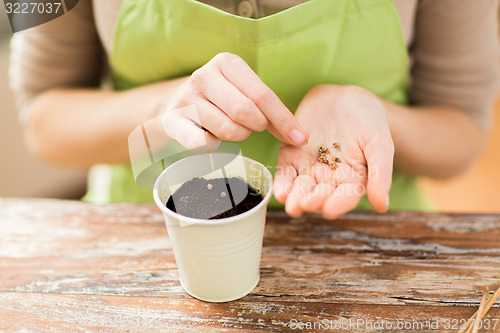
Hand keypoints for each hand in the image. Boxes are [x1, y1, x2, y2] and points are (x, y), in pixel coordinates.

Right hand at [161, 52, 308, 149]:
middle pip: (246, 112)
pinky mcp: (172, 121)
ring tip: (233, 128)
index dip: (284, 120)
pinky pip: (204, 143)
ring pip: (228, 129)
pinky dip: (215, 146)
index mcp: (227, 63)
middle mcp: (204, 75)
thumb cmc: (223, 100)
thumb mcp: (245, 93)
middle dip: (257, 127)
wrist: (178, 104)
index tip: (300, 139)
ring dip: (239, 136)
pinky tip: (213, 138)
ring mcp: (186, 98)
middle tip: (253, 127)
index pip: (263, 95)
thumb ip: (271, 111)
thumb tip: (301, 137)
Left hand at [274, 85, 393, 217]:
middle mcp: (329, 179)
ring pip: (301, 187)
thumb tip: (382, 207)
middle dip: (312, 201)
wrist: (345, 97)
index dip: (337, 204)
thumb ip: (381, 173)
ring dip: (295, 197)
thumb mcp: (380, 143)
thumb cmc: (369, 121)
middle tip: (304, 205)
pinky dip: (282, 181)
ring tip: (291, 204)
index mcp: (353, 180)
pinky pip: (286, 171)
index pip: (345, 196)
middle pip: (320, 195)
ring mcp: (309, 168)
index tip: (329, 210)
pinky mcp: (292, 156)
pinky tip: (280, 191)